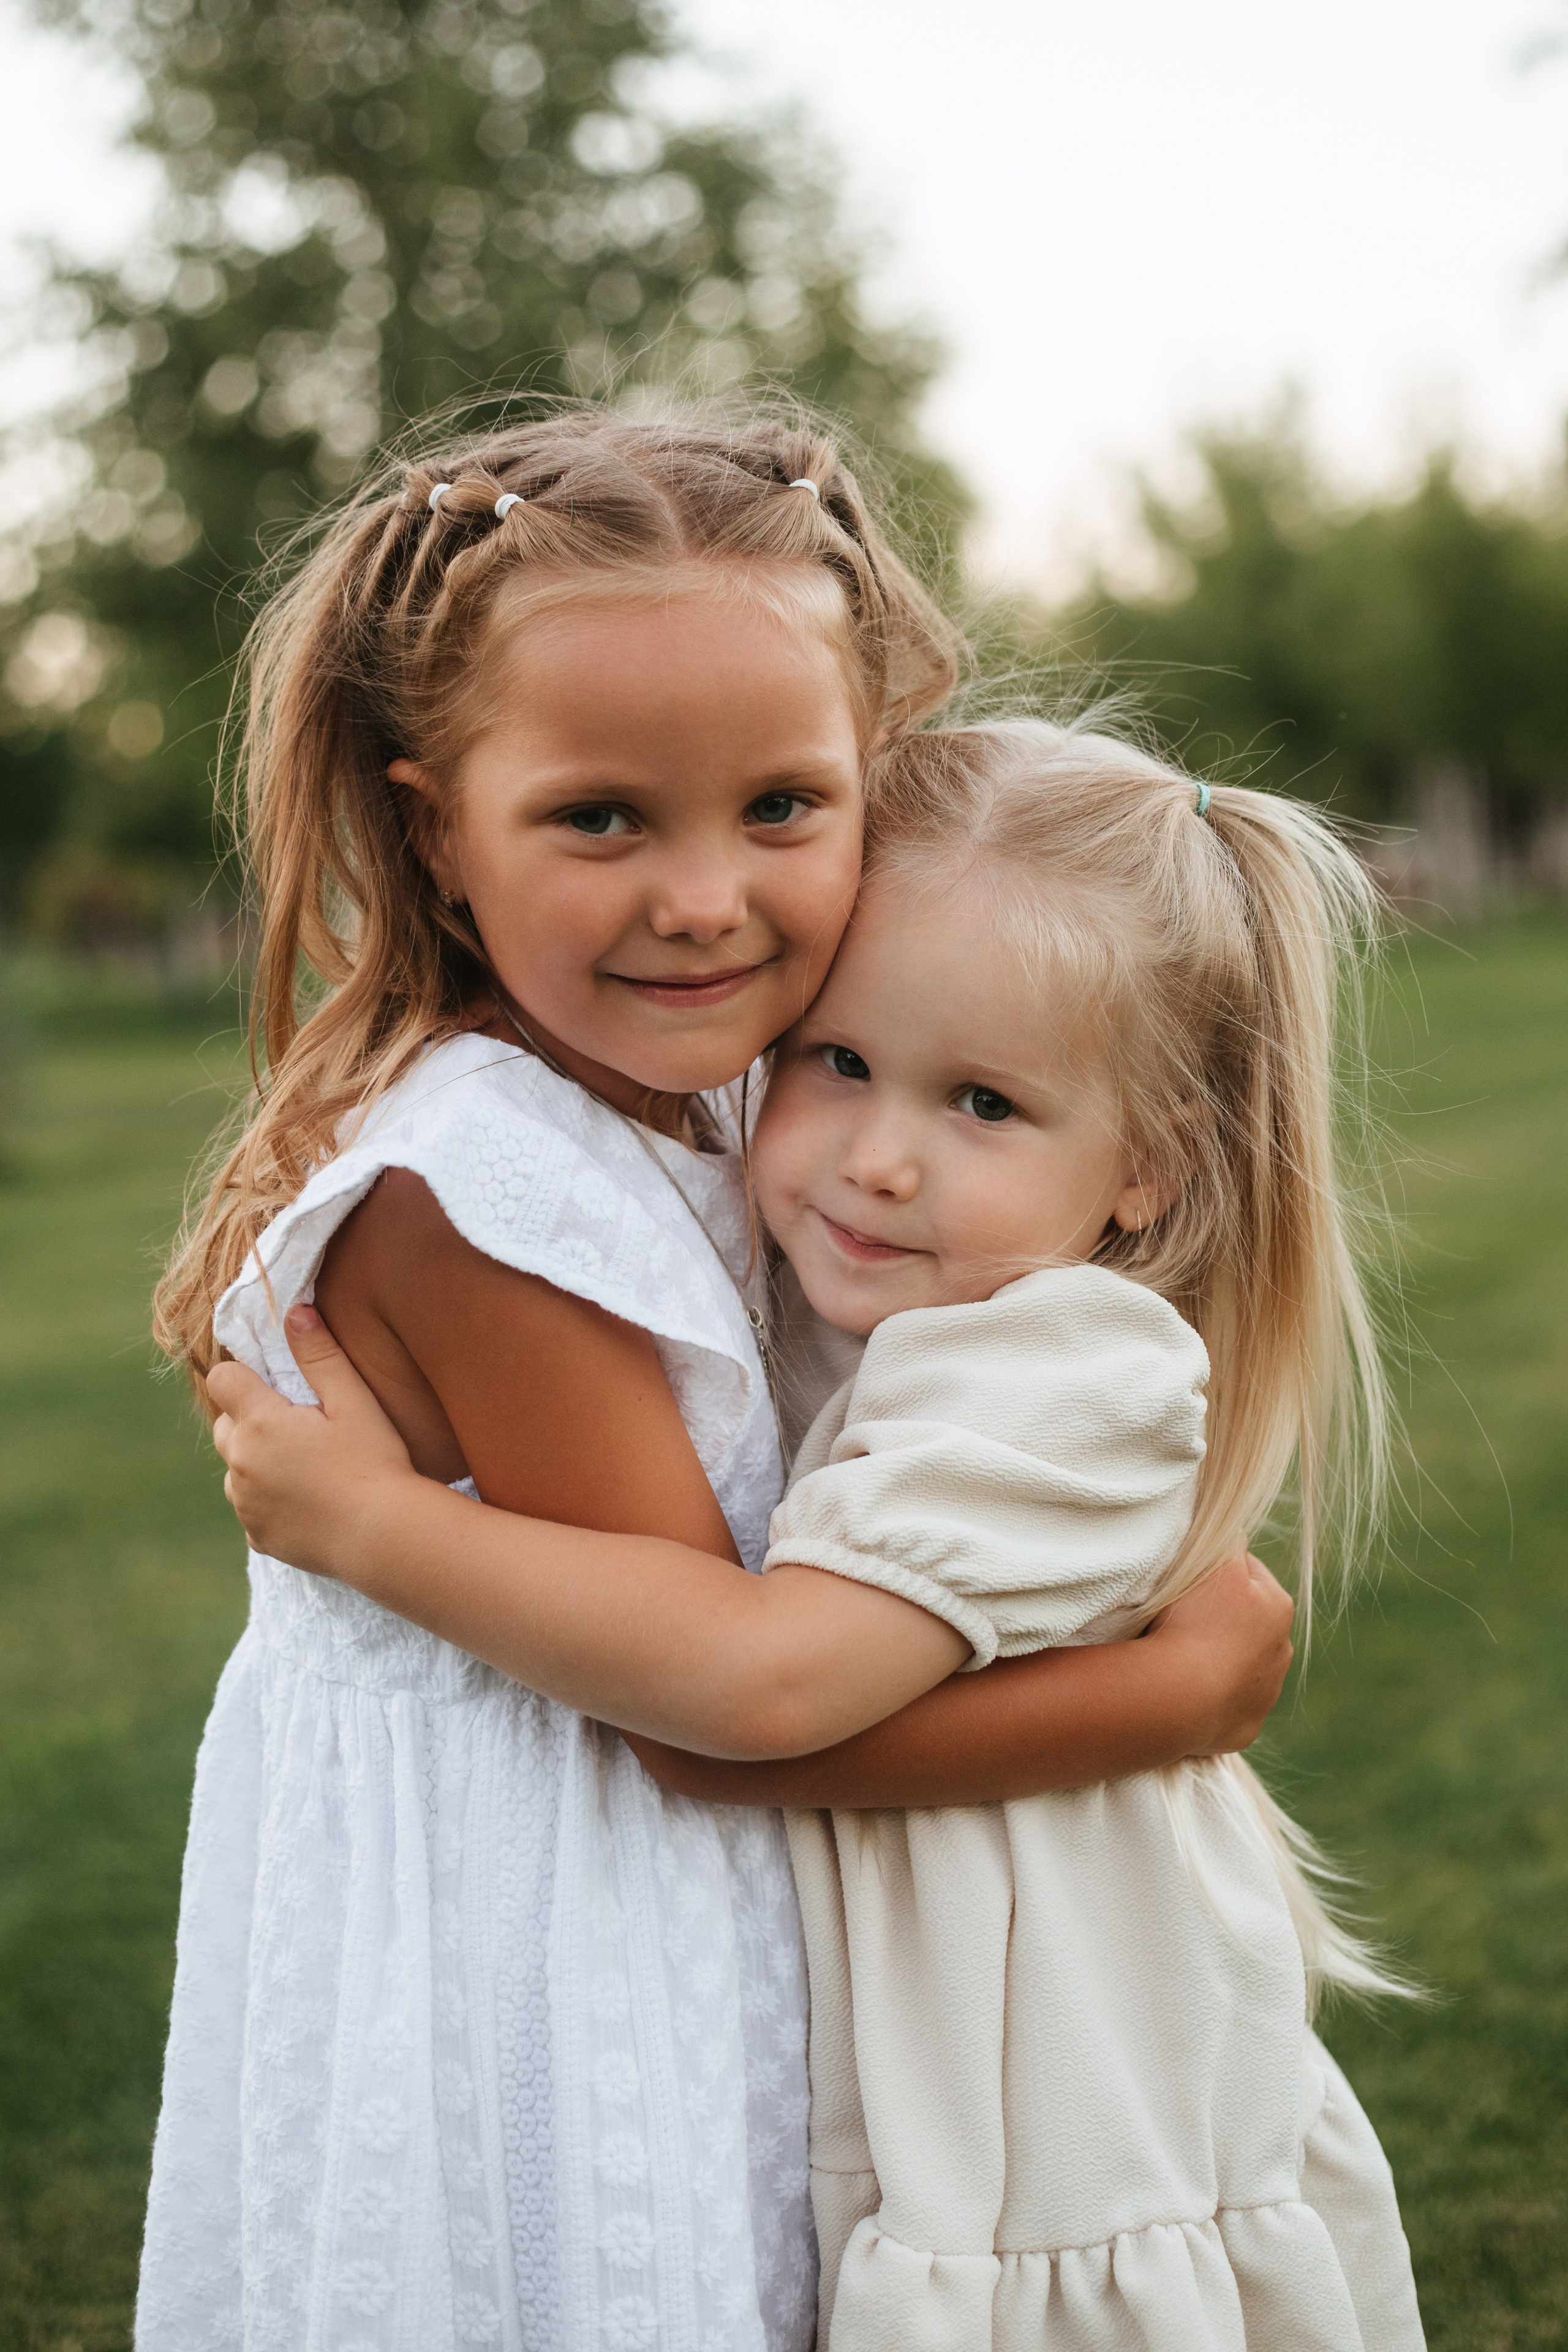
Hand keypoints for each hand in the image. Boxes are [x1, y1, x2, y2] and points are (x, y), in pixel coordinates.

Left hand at [207, 1306, 418, 1577]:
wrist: (384, 1536)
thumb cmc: (375, 1461)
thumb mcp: (354, 1400)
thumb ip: (320, 1354)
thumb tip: (294, 1311)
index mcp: (260, 1423)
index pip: (222, 1379)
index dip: (245, 1376)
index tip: (276, 1385)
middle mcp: (241, 1464)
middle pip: (226, 1425)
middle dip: (252, 1419)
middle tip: (301, 1427)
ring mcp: (245, 1504)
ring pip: (236, 1469)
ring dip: (257, 1462)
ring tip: (307, 1467)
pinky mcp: (257, 1536)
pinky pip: (251, 1508)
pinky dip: (269, 1501)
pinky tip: (309, 1501)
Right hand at [1147, 1553, 1294, 1754]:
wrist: (1181, 1696)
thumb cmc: (1196, 1620)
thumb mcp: (1213, 1559)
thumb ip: (1228, 1537)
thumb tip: (1235, 1531)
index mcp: (1278, 1607)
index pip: (1249, 1573)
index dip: (1217, 1570)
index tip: (1187, 1577)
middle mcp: (1281, 1651)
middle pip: (1245, 1621)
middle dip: (1219, 1617)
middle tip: (1178, 1615)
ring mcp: (1265, 1694)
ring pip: (1237, 1664)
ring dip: (1214, 1657)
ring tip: (1177, 1653)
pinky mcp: (1243, 1728)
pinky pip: (1223, 1704)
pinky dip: (1206, 1695)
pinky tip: (1182, 1688)